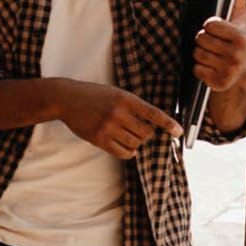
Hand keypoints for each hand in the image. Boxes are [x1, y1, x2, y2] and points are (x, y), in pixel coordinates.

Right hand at [57, 82, 181, 159]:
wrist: (67, 99)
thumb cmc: (93, 95)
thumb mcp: (116, 93)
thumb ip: (133, 106)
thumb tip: (152, 123)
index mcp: (125, 99)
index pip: (153, 113)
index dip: (168, 124)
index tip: (178, 132)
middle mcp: (118, 113)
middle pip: (146, 133)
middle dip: (146, 134)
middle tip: (138, 130)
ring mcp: (108, 127)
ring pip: (135, 143)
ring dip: (136, 143)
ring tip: (127, 136)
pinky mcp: (99, 139)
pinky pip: (123, 153)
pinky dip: (128, 152)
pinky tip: (125, 146)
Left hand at [194, 0, 245, 95]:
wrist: (245, 74)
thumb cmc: (239, 41)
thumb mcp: (242, 20)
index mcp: (241, 37)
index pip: (209, 25)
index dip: (211, 26)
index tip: (219, 31)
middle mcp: (237, 55)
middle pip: (200, 39)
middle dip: (205, 40)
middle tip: (216, 45)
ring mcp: (229, 71)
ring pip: (197, 54)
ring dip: (201, 54)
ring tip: (215, 55)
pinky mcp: (219, 83)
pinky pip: (196, 70)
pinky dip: (200, 69)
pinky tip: (212, 68)